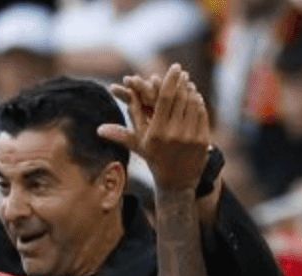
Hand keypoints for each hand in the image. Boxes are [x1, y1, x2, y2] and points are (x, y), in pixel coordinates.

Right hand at [98, 64, 210, 193]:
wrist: (177, 183)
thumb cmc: (155, 160)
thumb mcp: (139, 147)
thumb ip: (122, 133)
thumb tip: (100, 129)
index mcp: (156, 133)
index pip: (165, 98)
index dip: (170, 80)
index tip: (175, 67)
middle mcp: (174, 134)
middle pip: (180, 98)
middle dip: (182, 83)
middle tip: (182, 73)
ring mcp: (190, 137)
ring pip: (192, 104)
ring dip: (191, 91)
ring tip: (188, 84)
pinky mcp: (202, 140)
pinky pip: (201, 114)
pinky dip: (198, 104)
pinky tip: (195, 98)